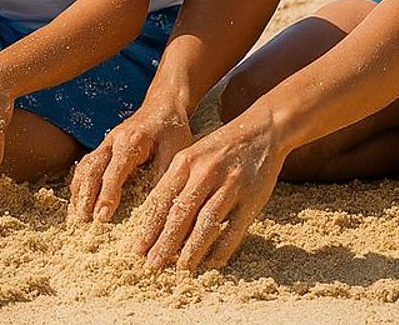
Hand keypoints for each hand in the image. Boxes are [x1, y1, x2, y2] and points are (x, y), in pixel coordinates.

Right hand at [69, 101, 193, 222]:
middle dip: (85, 196)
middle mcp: (112, 141)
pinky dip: (80, 183)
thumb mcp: (175, 151)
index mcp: (130, 142)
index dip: (107, 196)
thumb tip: (156, 204)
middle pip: (91, 169)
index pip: (114, 172)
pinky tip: (79, 198)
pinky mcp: (104, 147)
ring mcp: (106, 142)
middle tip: (83, 220)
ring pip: (85, 167)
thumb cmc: (171, 128)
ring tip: (77, 214)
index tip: (102, 217)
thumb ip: (164, 175)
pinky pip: (87, 165)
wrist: (163, 103)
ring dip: (79, 190)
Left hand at [130, 112, 286, 271]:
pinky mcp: (252, 198)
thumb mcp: (192, 155)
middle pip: (180, 214)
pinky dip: (222, 248)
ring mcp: (230, 186)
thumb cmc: (220, 148)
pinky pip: (234, 228)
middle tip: (153, 265)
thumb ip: (176, 182)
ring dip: (191, 249)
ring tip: (181, 267)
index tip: (138, 249)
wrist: (261, 130)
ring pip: (206, 224)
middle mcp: (205, 173)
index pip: (161, 199)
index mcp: (185, 162)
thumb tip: (156, 218)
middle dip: (164, 243)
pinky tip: (212, 262)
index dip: (148, 227)